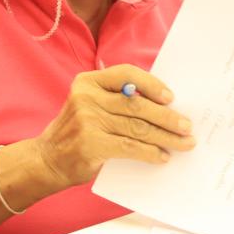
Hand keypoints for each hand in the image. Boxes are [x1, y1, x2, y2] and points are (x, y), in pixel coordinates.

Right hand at [35, 65, 194, 188]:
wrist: (47, 160)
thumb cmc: (77, 132)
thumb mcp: (90, 106)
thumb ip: (117, 100)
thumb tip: (164, 107)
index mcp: (88, 81)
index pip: (126, 74)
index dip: (152, 84)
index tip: (171, 97)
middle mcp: (87, 97)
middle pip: (136, 104)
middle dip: (167, 116)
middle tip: (187, 126)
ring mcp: (87, 120)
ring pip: (137, 127)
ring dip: (165, 136)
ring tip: (183, 142)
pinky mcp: (91, 143)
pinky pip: (130, 146)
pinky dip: (150, 152)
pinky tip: (162, 156)